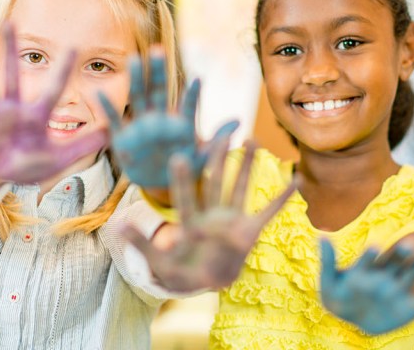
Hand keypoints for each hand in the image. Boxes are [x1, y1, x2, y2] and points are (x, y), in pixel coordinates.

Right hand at [0, 22, 106, 183]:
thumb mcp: (59, 159)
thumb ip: (83, 146)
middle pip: (13, 75)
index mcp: (35, 116)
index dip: (62, 70)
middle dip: (11, 49)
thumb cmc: (29, 164)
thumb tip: (114, 132)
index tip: (73, 46)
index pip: (52, 89)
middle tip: (11, 22)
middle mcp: (12, 108)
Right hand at [99, 49, 237, 188]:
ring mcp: (140, 126)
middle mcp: (160, 120)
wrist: (158, 183)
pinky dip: (107, 108)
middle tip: (158, 50)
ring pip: (138, 98)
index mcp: (180, 125)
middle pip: (159, 92)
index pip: (188, 106)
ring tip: (134, 59)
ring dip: (136, 80)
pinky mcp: (124, 139)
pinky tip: (98, 92)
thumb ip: (218, 142)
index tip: (198, 80)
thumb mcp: (202, 159)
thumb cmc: (182, 168)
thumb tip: (239, 122)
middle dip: (159, 71)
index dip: (192, 95)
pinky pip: (114, 120)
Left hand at [121, 138, 295, 291]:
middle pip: (215, 181)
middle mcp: (211, 214)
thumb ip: (142, 244)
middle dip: (217, 159)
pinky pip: (268, 212)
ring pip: (240, 187)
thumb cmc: (180, 271)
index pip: (186, 197)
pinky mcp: (249, 231)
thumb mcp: (160, 262)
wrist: (203, 281)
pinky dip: (282, 198)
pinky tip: (296, 180)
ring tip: (252, 139)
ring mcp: (231, 220)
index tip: (180, 155)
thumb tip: (117, 225)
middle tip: (220, 133)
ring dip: (247, 165)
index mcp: (190, 221)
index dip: (183, 179)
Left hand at [320, 240, 413, 334]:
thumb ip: (328, 259)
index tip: (375, 246)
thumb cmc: (337, 294)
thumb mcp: (329, 279)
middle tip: (410, 246)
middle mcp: (385, 274)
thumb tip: (320, 234)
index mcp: (367, 267)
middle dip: (402, 255)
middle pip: (395, 262)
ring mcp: (399, 288)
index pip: (370, 258)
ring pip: (411, 276)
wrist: (353, 314)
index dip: (372, 254)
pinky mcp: (411, 304)